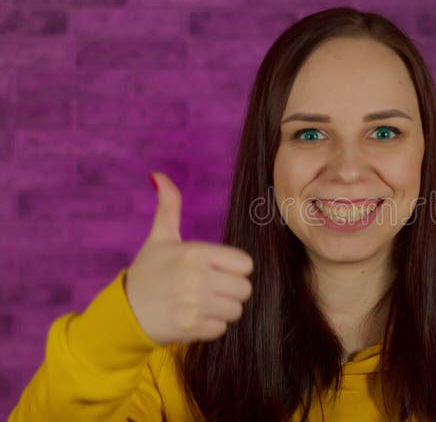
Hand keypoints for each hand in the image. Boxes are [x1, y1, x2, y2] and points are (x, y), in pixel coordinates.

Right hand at [125, 171, 254, 344]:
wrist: (123, 313)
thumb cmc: (147, 273)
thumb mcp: (159, 238)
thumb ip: (168, 206)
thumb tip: (158, 175)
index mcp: (194, 252)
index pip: (245, 263)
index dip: (234, 269)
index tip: (216, 271)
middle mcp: (196, 277)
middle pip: (244, 288)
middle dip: (230, 291)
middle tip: (209, 290)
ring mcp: (194, 303)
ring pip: (236, 310)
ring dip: (222, 310)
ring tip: (201, 304)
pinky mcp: (191, 327)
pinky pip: (222, 329)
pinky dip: (210, 327)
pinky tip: (193, 318)